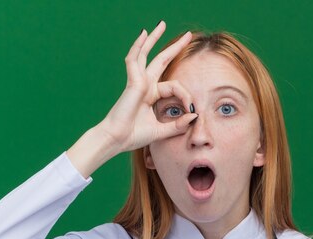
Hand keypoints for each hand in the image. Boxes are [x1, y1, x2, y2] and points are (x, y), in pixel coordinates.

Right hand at [97, 21, 196, 154]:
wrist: (117, 139)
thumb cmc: (134, 136)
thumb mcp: (161, 131)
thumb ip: (178, 125)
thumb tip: (194, 116)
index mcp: (151, 95)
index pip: (175, 87)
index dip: (187, 97)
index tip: (193, 110)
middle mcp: (145, 85)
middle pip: (161, 61)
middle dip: (175, 48)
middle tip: (188, 36)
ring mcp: (138, 81)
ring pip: (147, 55)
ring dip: (154, 39)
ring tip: (162, 24)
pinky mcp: (133, 82)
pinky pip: (135, 60)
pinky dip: (138, 46)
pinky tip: (143, 34)